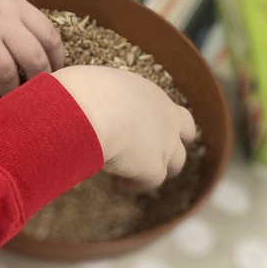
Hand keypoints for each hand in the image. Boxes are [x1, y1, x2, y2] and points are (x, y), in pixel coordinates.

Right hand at [0, 0, 63, 93]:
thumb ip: (11, 7)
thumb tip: (24, 29)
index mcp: (13, 3)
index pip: (49, 35)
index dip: (57, 58)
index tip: (54, 71)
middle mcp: (0, 19)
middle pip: (34, 59)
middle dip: (39, 81)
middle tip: (34, 92)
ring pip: (5, 72)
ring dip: (8, 90)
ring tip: (4, 94)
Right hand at [56, 65, 196, 188]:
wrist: (89, 111)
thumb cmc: (80, 90)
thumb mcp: (93, 83)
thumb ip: (100, 95)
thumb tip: (82, 102)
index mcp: (149, 92)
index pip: (165, 105)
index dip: (157, 118)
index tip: (138, 126)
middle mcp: (165, 117)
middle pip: (186, 131)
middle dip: (172, 141)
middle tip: (151, 151)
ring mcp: (165, 144)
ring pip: (175, 162)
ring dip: (156, 167)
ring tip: (132, 173)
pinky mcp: (154, 168)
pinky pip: (151, 182)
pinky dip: (136, 184)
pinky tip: (120, 184)